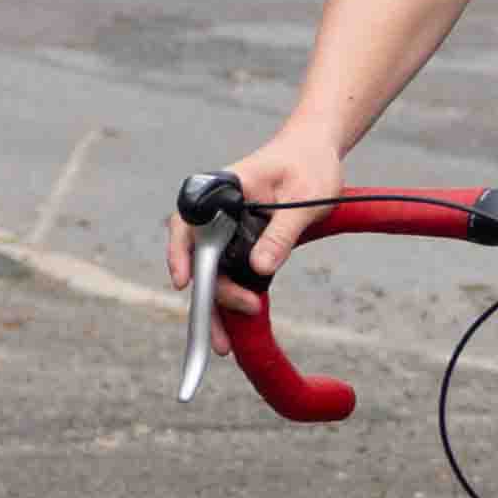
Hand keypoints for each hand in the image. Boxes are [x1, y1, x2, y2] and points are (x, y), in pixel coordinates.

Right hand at [164, 126, 345, 317]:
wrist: (316, 152)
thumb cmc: (310, 165)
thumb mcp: (304, 200)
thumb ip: (281, 233)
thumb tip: (259, 269)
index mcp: (225, 190)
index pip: (189, 222)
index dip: (181, 254)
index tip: (184, 282)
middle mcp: (218, 211)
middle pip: (199, 258)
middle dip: (210, 295)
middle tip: (236, 321)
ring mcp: (227, 229)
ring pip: (211, 272)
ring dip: (216, 306)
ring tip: (224, 345)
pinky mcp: (241, 243)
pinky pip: (228, 274)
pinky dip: (230, 300)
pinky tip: (234, 331)